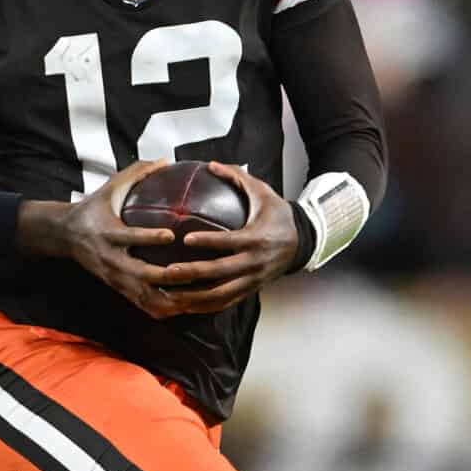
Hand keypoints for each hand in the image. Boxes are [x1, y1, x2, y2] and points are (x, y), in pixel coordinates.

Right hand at [56, 159, 189, 316]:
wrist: (64, 235)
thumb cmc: (93, 207)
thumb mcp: (110, 187)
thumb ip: (137, 173)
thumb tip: (166, 159)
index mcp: (108, 232)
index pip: (129, 237)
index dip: (150, 238)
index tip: (172, 235)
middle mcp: (110, 259)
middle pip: (140, 274)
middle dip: (167, 276)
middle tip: (194, 272)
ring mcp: (114, 277)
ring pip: (143, 296)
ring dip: (168, 299)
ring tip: (194, 296)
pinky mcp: (117, 288)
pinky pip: (141, 305)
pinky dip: (162, 309)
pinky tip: (184, 307)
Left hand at [144, 162, 298, 313]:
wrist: (303, 242)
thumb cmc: (278, 215)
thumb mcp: (263, 192)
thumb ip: (237, 177)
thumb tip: (211, 164)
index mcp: (257, 238)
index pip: (229, 242)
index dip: (208, 242)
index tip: (185, 239)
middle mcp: (254, 263)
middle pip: (221, 273)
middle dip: (193, 274)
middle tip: (168, 272)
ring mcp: (253, 280)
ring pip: (221, 294)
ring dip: (194, 296)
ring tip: (170, 293)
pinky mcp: (250, 290)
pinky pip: (226, 303)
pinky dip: (205, 306)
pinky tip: (185, 305)